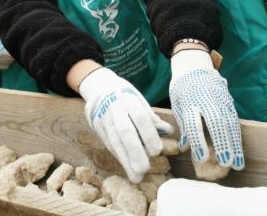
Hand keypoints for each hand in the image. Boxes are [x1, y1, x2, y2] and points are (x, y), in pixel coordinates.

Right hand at [78, 67, 172, 182]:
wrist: (100, 88)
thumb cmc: (126, 97)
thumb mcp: (139, 100)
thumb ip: (151, 116)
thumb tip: (168, 131)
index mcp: (129, 101)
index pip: (140, 118)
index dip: (148, 134)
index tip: (157, 151)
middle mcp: (115, 110)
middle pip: (125, 132)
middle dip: (135, 152)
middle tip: (144, 169)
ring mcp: (105, 120)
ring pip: (115, 142)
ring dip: (126, 161)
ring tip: (136, 177)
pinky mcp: (98, 129)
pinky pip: (109, 145)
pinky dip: (120, 157)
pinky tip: (128, 169)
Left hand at [169, 49, 243, 169]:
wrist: (193, 64)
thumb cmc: (182, 87)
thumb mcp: (176, 103)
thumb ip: (183, 124)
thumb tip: (184, 147)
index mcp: (188, 101)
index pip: (192, 123)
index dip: (197, 141)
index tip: (202, 158)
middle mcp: (205, 100)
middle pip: (215, 122)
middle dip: (221, 143)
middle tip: (225, 163)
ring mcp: (219, 99)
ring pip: (229, 122)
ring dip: (234, 144)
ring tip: (237, 163)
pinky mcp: (228, 100)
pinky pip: (234, 120)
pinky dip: (237, 137)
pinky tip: (239, 151)